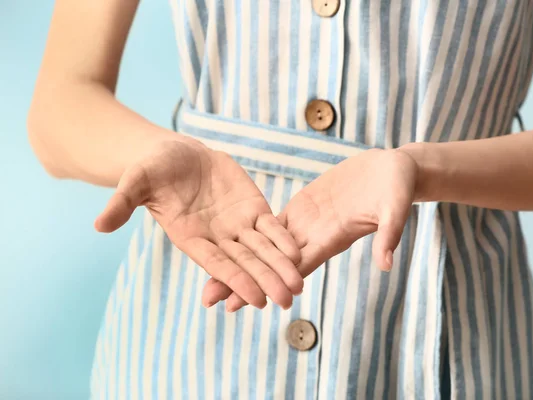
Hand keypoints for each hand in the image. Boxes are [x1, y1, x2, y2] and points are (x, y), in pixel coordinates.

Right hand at [94, 135, 302, 309]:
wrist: (176, 154)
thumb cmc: (152, 169)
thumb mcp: (136, 181)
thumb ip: (122, 204)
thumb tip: (98, 225)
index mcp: (191, 238)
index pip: (218, 265)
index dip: (237, 280)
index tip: (257, 299)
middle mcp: (217, 237)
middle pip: (246, 262)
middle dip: (267, 280)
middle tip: (288, 300)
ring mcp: (237, 224)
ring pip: (263, 248)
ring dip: (280, 266)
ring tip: (300, 284)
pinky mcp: (251, 208)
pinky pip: (271, 226)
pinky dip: (283, 239)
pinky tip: (299, 253)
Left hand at [202, 148, 418, 310]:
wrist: (392, 170)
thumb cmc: (397, 188)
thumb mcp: (395, 208)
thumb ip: (389, 233)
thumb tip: (386, 264)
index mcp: (332, 239)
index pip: (292, 270)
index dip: (264, 286)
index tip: (237, 305)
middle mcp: (314, 236)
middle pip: (271, 264)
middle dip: (241, 280)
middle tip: (208, 298)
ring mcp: (306, 221)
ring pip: (265, 245)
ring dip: (240, 258)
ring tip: (209, 273)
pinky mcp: (303, 205)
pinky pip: (272, 221)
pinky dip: (251, 231)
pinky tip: (230, 236)